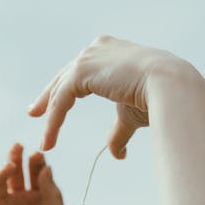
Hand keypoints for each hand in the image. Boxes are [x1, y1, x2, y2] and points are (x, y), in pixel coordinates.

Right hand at [0, 143, 68, 204]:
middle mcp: (21, 200)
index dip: (38, 162)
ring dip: (1, 171)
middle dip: (17, 159)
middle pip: (17, 173)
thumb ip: (53, 197)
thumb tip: (47, 169)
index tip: (38, 154)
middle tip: (18, 147)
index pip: (39, 173)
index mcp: (41, 199)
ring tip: (7, 167)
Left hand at [26, 34, 186, 158]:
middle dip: (49, 96)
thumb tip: (116, 154)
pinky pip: (61, 99)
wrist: (169, 87)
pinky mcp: (82, 70)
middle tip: (34, 112)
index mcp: (110, 52)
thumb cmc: (157, 99)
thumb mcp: (130, 115)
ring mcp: (88, 56)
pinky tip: (50, 140)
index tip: (52, 106)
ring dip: (49, 116)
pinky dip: (54, 121)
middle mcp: (96, 49)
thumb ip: (118, 131)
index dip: (65, 90)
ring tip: (44, 140)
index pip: (80, 72)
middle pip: (65, 76)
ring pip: (61, 90)